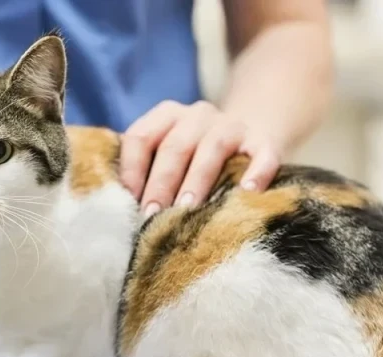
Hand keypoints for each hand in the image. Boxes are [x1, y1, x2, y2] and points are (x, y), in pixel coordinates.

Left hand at [119, 100, 282, 214]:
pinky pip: (262, 154)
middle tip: (151, 216)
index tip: (127, 202)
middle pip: (174, 146)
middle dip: (160, 183)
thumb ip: (144, 172)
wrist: (247, 136)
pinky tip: (248, 192)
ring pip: (212, 148)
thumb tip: (117, 211)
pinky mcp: (264, 141)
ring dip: (197, 181)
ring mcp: (232, 125)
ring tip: (187, 210)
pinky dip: (257, 171)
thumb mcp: (166, 156)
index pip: (140, 137)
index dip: (131, 170)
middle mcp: (197, 115)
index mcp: (166, 115)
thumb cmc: (192, 158)